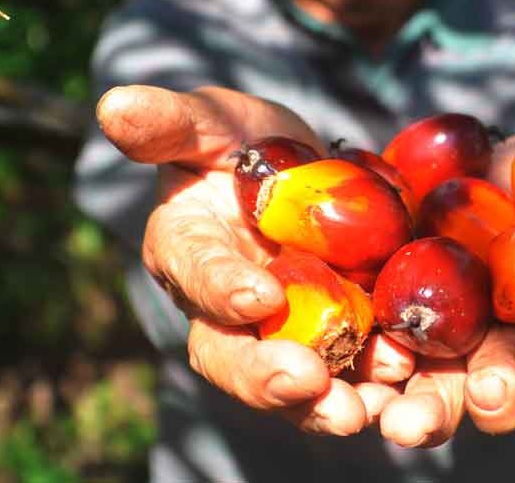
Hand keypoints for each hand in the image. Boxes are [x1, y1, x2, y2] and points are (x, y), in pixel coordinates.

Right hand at [96, 84, 414, 435]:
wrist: (300, 168)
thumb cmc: (242, 142)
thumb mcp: (212, 121)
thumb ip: (172, 122)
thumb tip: (113, 106)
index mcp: (187, 249)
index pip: (194, 272)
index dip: (221, 287)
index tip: (260, 295)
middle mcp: (224, 305)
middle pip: (230, 354)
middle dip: (265, 375)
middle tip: (307, 382)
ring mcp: (279, 328)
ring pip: (289, 380)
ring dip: (321, 402)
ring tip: (358, 408)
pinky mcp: (332, 334)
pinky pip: (346, 369)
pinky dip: (371, 380)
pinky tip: (400, 378)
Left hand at [385, 131, 514, 443]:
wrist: (460, 155)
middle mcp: (499, 342)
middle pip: (495, 380)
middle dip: (488, 394)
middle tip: (480, 401)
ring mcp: (437, 335)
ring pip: (431, 381)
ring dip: (420, 404)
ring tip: (402, 419)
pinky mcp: (381, 317)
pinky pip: (369, 348)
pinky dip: (360, 365)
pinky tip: (347, 372)